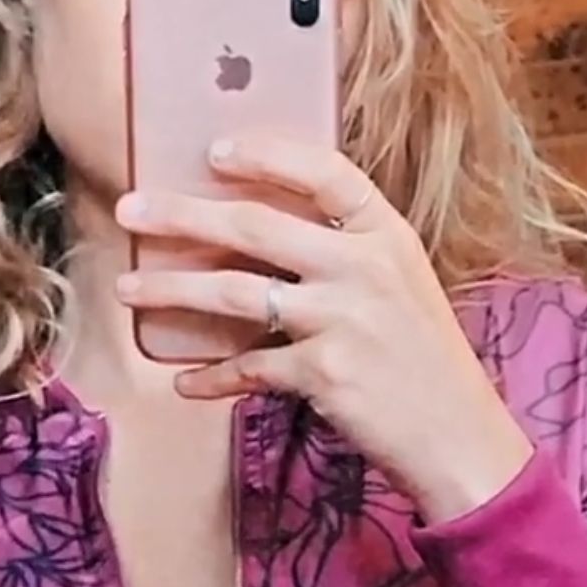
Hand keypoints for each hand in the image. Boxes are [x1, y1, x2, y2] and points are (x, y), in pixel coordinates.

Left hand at [114, 132, 534, 524]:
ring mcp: (342, 319)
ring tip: (128, 291)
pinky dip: (212, 378)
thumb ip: (348, 256)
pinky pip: (249, 367)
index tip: (213, 150)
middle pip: (256, 225)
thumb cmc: (424, 363)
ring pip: (235, 291)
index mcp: (388, 235)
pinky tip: (184, 382)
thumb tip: (261, 237)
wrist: (458, 437)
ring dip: (172, 289)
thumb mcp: (403, 288)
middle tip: (130, 209)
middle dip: (181, 214)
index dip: (265, 155)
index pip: (324, 171)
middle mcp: (364, 267)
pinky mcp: (323, 373)